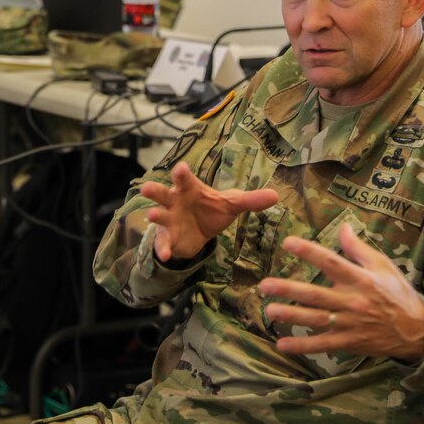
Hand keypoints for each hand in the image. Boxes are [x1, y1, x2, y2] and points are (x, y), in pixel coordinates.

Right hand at [140, 161, 277, 262]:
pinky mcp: (167, 238)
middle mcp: (175, 201)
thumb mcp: (231, 205)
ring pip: (159, 215)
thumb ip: (250, 200)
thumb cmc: (211, 211)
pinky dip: (163, 248)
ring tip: (152, 215)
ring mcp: (168, 220)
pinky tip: (165, 255)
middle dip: (155, 191)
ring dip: (155, 215)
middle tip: (147, 188)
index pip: (185, 178)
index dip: (182, 173)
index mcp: (190, 188)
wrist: (198, 234)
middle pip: (163, 193)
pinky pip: (163, 243)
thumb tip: (276, 195)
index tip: (180, 168)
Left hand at [260, 223, 423, 362]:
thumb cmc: (397, 293)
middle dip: (289, 289)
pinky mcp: (350, 342)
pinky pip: (323, 344)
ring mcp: (350, 324)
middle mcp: (353, 301)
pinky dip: (303, 346)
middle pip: (317, 295)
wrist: (417, 330)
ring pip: (316, 319)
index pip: (331, 262)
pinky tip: (283, 344)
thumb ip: (359, 248)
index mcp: (361, 279)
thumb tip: (343, 226)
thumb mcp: (383, 266)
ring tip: (270, 310)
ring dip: (292, 316)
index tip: (288, 243)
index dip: (310, 252)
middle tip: (265, 285)